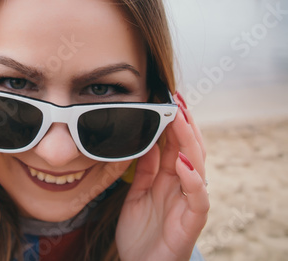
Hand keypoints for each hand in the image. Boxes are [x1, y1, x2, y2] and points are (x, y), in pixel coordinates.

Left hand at [116, 93, 208, 260]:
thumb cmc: (140, 233)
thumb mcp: (136, 195)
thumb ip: (144, 171)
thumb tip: (147, 143)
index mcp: (169, 179)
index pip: (176, 145)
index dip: (173, 123)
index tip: (166, 101)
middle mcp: (183, 187)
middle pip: (189, 150)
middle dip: (184, 125)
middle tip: (176, 100)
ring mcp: (189, 203)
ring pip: (198, 167)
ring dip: (189, 142)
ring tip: (181, 119)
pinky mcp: (192, 222)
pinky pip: (198, 198)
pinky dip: (193, 179)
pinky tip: (184, 162)